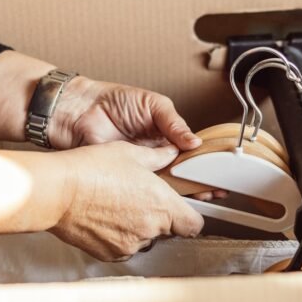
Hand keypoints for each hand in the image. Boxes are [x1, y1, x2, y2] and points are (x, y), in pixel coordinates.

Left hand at [47, 78, 224, 201]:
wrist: (80, 111)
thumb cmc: (113, 100)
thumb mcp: (152, 104)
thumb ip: (174, 122)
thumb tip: (195, 141)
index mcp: (167, 135)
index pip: (192, 153)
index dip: (206, 164)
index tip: (221, 174)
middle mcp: (157, 154)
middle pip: (184, 172)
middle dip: (201, 183)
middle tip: (215, 191)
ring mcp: (142, 168)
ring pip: (168, 184)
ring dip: (184, 193)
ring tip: (202, 198)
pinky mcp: (126, 178)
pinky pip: (145, 189)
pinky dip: (159, 196)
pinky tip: (172, 200)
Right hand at [50, 142, 203, 260]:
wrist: (56, 192)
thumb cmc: (91, 170)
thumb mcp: (130, 153)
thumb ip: (157, 157)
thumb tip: (170, 153)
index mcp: (163, 205)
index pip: (194, 224)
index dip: (190, 216)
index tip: (183, 209)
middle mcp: (150, 229)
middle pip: (168, 231)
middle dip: (159, 217)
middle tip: (140, 198)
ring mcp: (130, 245)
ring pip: (144, 239)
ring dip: (138, 227)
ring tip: (118, 205)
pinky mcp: (110, 254)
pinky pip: (123, 247)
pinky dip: (118, 236)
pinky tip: (105, 217)